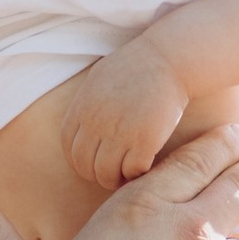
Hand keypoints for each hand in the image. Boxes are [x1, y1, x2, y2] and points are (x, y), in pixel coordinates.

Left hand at [60, 37, 189, 192]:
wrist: (169, 59)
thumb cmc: (137, 66)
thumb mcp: (99, 78)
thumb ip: (86, 104)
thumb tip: (79, 126)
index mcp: (83, 107)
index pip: (69, 148)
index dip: (78, 161)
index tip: (92, 163)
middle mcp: (97, 122)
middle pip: (84, 166)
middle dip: (95, 175)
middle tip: (110, 174)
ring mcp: (120, 133)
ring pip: (107, 174)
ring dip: (115, 179)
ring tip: (126, 174)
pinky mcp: (145, 140)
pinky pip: (133, 171)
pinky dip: (136, 174)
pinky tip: (143, 166)